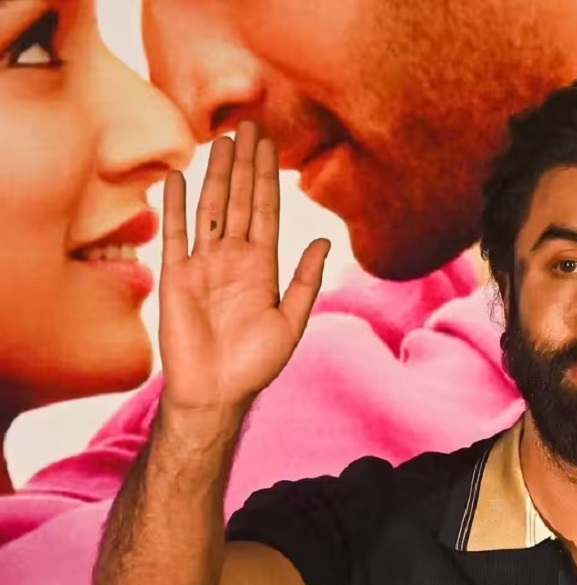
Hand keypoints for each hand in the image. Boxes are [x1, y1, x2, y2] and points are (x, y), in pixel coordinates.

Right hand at [158, 121, 328, 413]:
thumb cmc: (255, 364)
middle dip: (244, 163)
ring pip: (210, 208)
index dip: (269, 177)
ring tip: (220, 138)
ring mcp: (203, 264)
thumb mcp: (292, 322)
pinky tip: (179, 177)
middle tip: (248, 123)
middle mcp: (233, 258)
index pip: (266, 211)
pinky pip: (175, 233)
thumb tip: (326, 241)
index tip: (272, 143)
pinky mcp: (176, 276)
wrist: (215, 392)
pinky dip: (176, 205)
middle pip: (239, 200)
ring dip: (215, 173)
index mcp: (262, 266)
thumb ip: (307, 280)